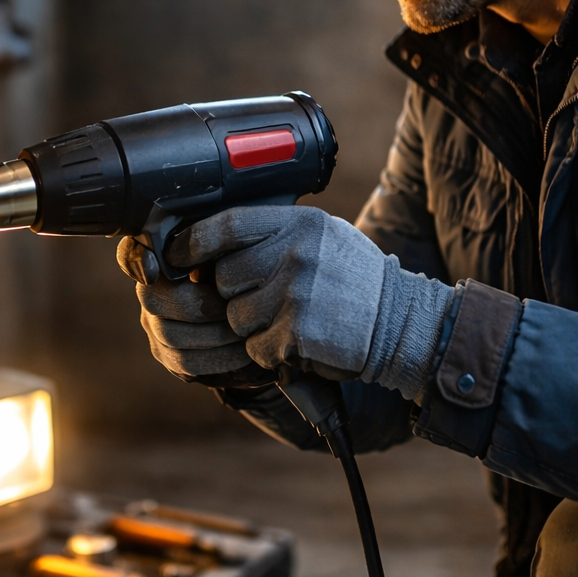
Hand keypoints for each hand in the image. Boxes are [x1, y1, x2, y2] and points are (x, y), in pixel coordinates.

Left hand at [121, 206, 455, 396]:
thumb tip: (208, 250)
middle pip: (223, 277)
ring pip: (235, 317)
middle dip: (233, 295)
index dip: (193, 242)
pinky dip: (270, 352)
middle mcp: (294, 254)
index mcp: (298, 223)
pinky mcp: (297, 333)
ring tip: (290, 320)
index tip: (176, 255)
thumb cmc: (355, 280)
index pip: (227, 225)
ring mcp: (295, 294)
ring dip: (253, 327)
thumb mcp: (322, 237)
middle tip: (266, 299)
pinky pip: (255, 348)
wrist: (401, 323)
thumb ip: (272, 235)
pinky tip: (299, 341)